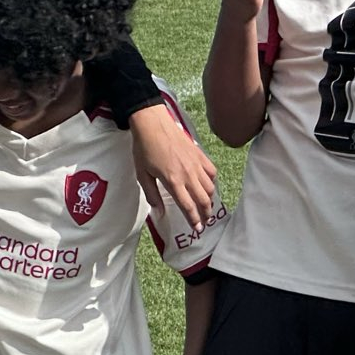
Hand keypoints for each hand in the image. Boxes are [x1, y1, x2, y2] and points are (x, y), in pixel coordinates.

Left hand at [131, 108, 219, 231]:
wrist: (153, 125)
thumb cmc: (144, 149)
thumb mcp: (142, 175)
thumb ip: (152, 195)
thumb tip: (159, 211)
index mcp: (173, 181)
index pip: (188, 206)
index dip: (194, 220)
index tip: (197, 229)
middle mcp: (188, 174)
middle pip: (203, 200)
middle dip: (206, 214)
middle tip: (204, 222)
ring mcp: (196, 164)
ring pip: (210, 187)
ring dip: (210, 200)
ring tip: (206, 207)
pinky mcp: (200, 154)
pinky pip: (212, 172)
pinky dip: (212, 182)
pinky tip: (208, 185)